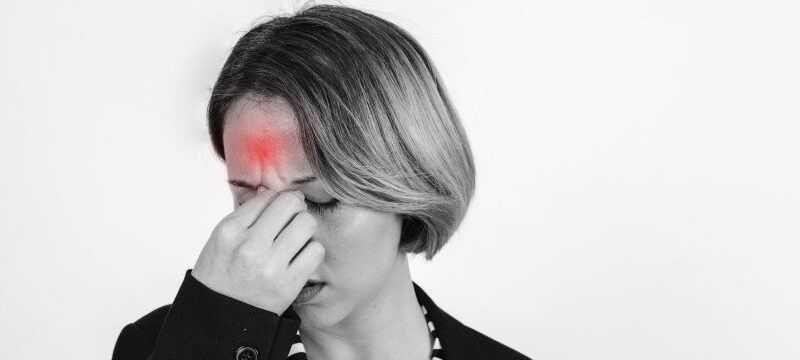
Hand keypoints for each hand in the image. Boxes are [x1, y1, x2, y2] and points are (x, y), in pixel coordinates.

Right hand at [191, 186, 324, 314]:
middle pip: (291, 204)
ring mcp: (270, 266)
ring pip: (307, 224)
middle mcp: (250, 246)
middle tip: (292, 219)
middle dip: (295, 208)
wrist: (220, 318)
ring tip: (295, 239)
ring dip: (305, 228)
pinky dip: (311, 251)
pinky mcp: (289, 284)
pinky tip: (300, 257)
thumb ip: (246, 215)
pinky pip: (316, 250)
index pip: (267, 197)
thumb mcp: (221, 239)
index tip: (280, 208)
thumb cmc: (221, 274)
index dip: (277, 199)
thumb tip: (272, 191)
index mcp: (230, 231)